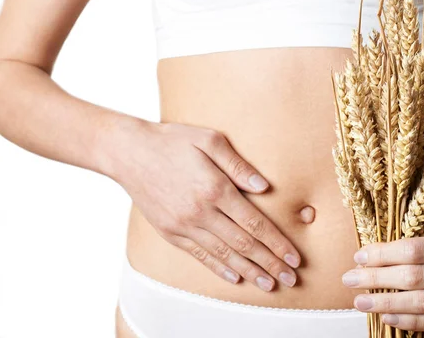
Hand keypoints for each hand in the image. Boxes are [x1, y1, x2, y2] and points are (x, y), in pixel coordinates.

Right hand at [111, 121, 300, 291]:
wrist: (129, 152)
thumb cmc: (173, 141)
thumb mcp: (209, 139)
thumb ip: (238, 165)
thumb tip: (264, 187)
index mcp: (215, 188)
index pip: (255, 223)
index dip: (277, 243)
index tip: (294, 257)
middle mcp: (201, 212)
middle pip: (244, 244)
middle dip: (270, 263)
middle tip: (290, 279)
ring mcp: (184, 225)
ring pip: (224, 254)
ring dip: (250, 271)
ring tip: (269, 284)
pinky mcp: (170, 232)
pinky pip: (199, 255)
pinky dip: (219, 268)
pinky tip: (235, 276)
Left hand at [341, 231, 423, 332]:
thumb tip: (381, 256)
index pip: (415, 249)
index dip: (383, 254)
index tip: (360, 256)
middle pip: (414, 277)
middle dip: (376, 279)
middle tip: (350, 279)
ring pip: (422, 303)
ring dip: (386, 303)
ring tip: (361, 301)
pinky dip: (407, 321)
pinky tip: (387, 317)